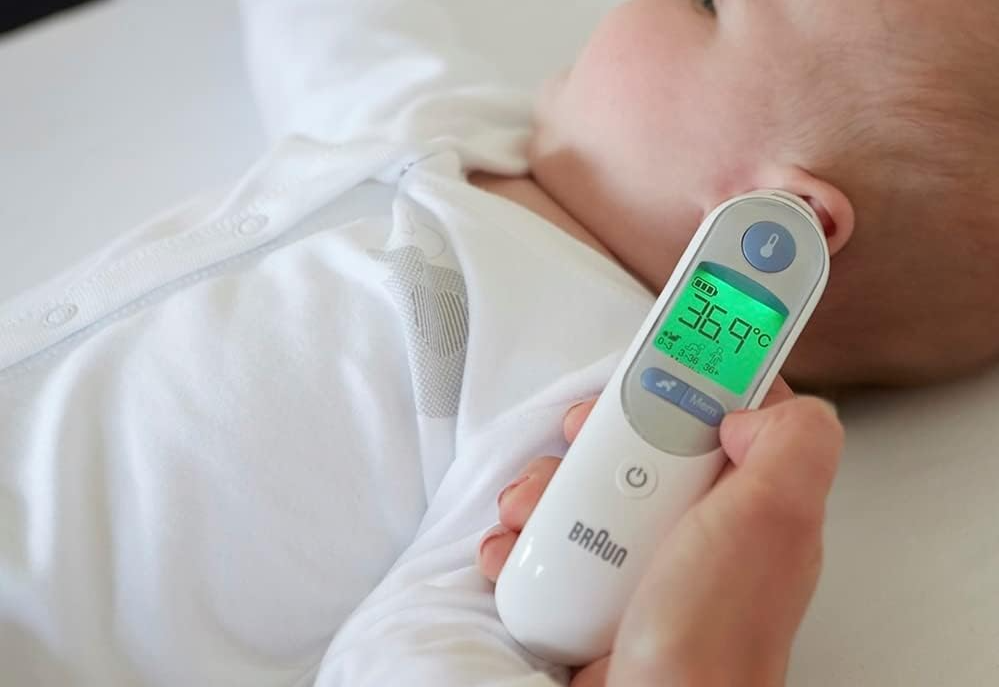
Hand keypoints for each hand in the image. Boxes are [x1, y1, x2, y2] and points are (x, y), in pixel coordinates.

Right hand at [478, 379, 842, 686]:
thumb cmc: (713, 636)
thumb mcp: (775, 518)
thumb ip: (793, 440)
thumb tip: (750, 405)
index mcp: (749, 499)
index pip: (725, 411)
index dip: (687, 378)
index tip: (648, 365)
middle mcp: (698, 526)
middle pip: (641, 443)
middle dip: (597, 435)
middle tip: (582, 444)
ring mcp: (644, 559)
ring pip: (589, 487)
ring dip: (545, 487)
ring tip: (535, 509)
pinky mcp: (596, 588)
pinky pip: (552, 538)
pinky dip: (524, 538)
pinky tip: (519, 549)